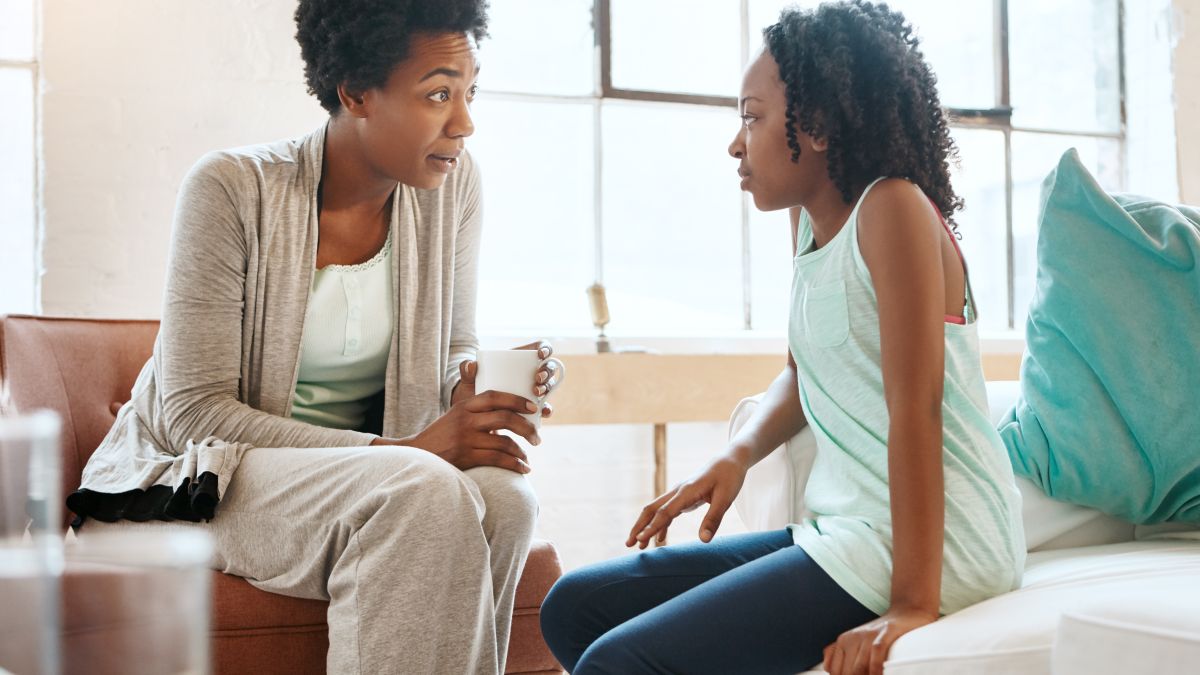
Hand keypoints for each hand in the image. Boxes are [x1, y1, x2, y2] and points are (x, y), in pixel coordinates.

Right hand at [376, 390, 540, 473]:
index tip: (533, 407)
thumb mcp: (456, 414)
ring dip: (521, 451)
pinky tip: (522, 468)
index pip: (495, 396)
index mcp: (465, 406)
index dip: (517, 400)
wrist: (419, 454)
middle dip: (527, 428)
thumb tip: (510, 406)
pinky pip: (498, 460)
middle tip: (537, 437)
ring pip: (504, 442)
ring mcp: (466, 439)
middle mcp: (466, 420)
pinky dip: (514, 465)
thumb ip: (478, 408)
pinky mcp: (466, 457)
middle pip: (505, 418)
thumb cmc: (444, 434)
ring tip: (527, 457)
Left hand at [454, 341, 561, 417]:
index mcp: (519, 361)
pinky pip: (545, 408)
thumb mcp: (468, 379)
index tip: (540, 354)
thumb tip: (471, 365)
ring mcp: (533, 391)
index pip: (540, 349)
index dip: (545, 349)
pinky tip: (543, 412)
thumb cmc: (473, 389)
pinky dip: (546, 409)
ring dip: (547, 388)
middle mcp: (531, 374)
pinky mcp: (533, 409)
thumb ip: (466, 370)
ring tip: (536, 393)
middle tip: (537, 379)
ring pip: (549, 386)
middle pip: (548, 368)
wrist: (472, 414)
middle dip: (546, 372)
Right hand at [626, 455, 747, 548]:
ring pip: (656, 510)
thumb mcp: (725, 499)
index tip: (640, 540)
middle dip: (639, 526)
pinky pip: (667, 512)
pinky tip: (660, 539)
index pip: (665, 512)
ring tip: (639, 545)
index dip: (651, 527)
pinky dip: (661, 525)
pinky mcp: (683, 496)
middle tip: (629, 544)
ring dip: (646, 526)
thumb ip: (713, 520)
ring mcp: (679, 493)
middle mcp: (678, 491)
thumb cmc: (729, 478)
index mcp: (687, 491)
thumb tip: (703, 541)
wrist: (729, 460)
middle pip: (652, 510)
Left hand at [823, 607, 936, 674]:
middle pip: (846, 671)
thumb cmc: (881, 635)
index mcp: (843, 642)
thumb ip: (843, 656)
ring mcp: (868, 634)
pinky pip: (876, 652)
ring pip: (859, 666)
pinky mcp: (886, 631)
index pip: (833, 669)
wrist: (905, 612)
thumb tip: (832, 671)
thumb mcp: (857, 643)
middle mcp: (852, 637)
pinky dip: (876, 668)